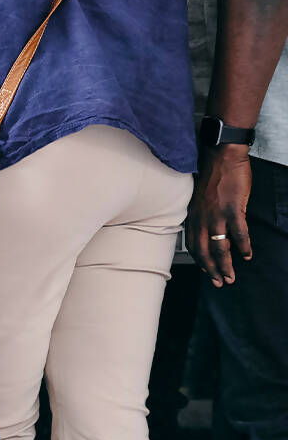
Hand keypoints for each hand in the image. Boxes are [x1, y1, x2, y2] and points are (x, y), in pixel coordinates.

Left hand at [185, 144, 252, 287]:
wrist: (221, 156)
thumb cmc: (211, 176)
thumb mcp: (198, 199)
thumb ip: (200, 216)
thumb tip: (206, 230)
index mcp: (193, 217)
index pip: (193, 246)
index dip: (200, 261)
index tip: (205, 271)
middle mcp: (201, 219)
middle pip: (204, 252)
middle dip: (211, 270)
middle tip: (219, 283)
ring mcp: (217, 215)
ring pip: (220, 247)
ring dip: (225, 265)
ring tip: (230, 277)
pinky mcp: (232, 209)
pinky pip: (238, 233)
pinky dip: (242, 246)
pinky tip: (246, 255)